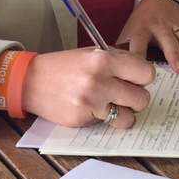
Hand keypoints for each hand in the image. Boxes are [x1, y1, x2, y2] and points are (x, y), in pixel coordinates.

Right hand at [21, 47, 155, 128]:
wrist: (31, 81)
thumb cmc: (65, 66)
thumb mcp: (92, 54)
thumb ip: (119, 61)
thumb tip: (144, 75)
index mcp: (104, 59)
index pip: (147, 73)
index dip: (143, 78)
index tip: (135, 80)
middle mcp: (99, 80)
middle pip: (142, 98)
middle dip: (136, 99)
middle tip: (124, 95)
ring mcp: (91, 101)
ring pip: (129, 117)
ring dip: (123, 114)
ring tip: (111, 105)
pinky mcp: (82, 118)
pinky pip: (109, 124)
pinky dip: (105, 120)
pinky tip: (94, 110)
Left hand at [117, 0, 178, 72]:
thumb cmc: (141, 22)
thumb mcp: (129, 31)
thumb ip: (123, 49)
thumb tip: (112, 69)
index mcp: (142, 29)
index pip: (138, 43)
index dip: (138, 55)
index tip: (138, 70)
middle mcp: (159, 26)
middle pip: (167, 41)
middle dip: (173, 54)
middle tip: (178, 69)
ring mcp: (176, 24)